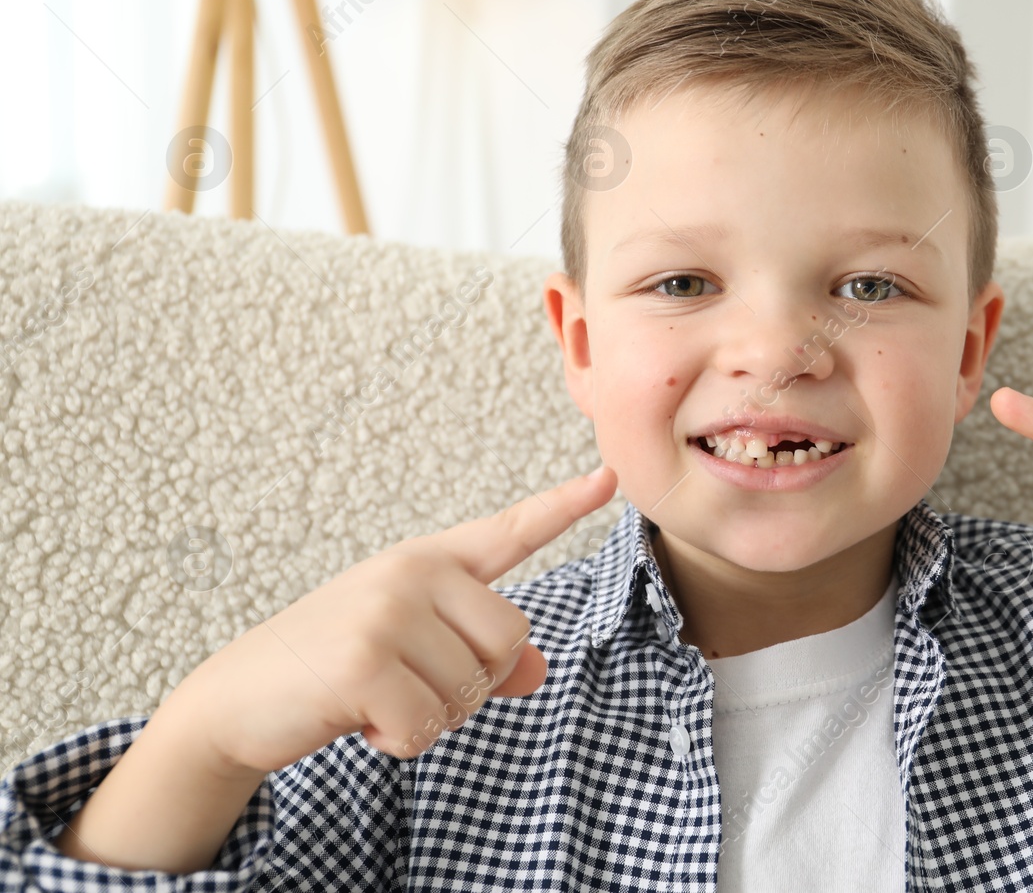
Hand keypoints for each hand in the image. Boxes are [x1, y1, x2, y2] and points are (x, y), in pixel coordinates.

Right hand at [168, 465, 616, 775]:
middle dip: (472, 683)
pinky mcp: (363, 660)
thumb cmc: (333, 671)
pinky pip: (428, 724)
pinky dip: (400, 740)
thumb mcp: (412, 654)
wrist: (234, 700)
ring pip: (471, 689)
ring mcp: (386, 611)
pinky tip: (359, 718)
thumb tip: (538, 669)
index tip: (610, 479)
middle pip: (510, 640)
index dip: (563, 507)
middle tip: (411, 683)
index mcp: (428, 562)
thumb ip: (479, 657)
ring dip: (429, 717)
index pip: (509, 531)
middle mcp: (412, 574)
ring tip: (375, 696)